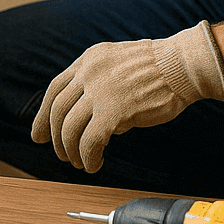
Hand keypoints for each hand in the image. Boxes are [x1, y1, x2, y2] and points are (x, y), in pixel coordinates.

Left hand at [30, 21, 223, 172]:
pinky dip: (88, 157)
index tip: (39, 135)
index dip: (43, 115)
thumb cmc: (161, 68)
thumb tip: (90, 118)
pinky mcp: (113, 111)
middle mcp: (89, 72)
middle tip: (59, 154)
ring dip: (71, 151)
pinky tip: (94, 164)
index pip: (55, 88)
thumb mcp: (119, 64)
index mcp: (90, 59)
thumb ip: (99, 85)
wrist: (184, 66)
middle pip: (57, 110)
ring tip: (79, 162)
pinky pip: (89, 142)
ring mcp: (100, 91)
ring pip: (70, 128)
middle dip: (54, 137)